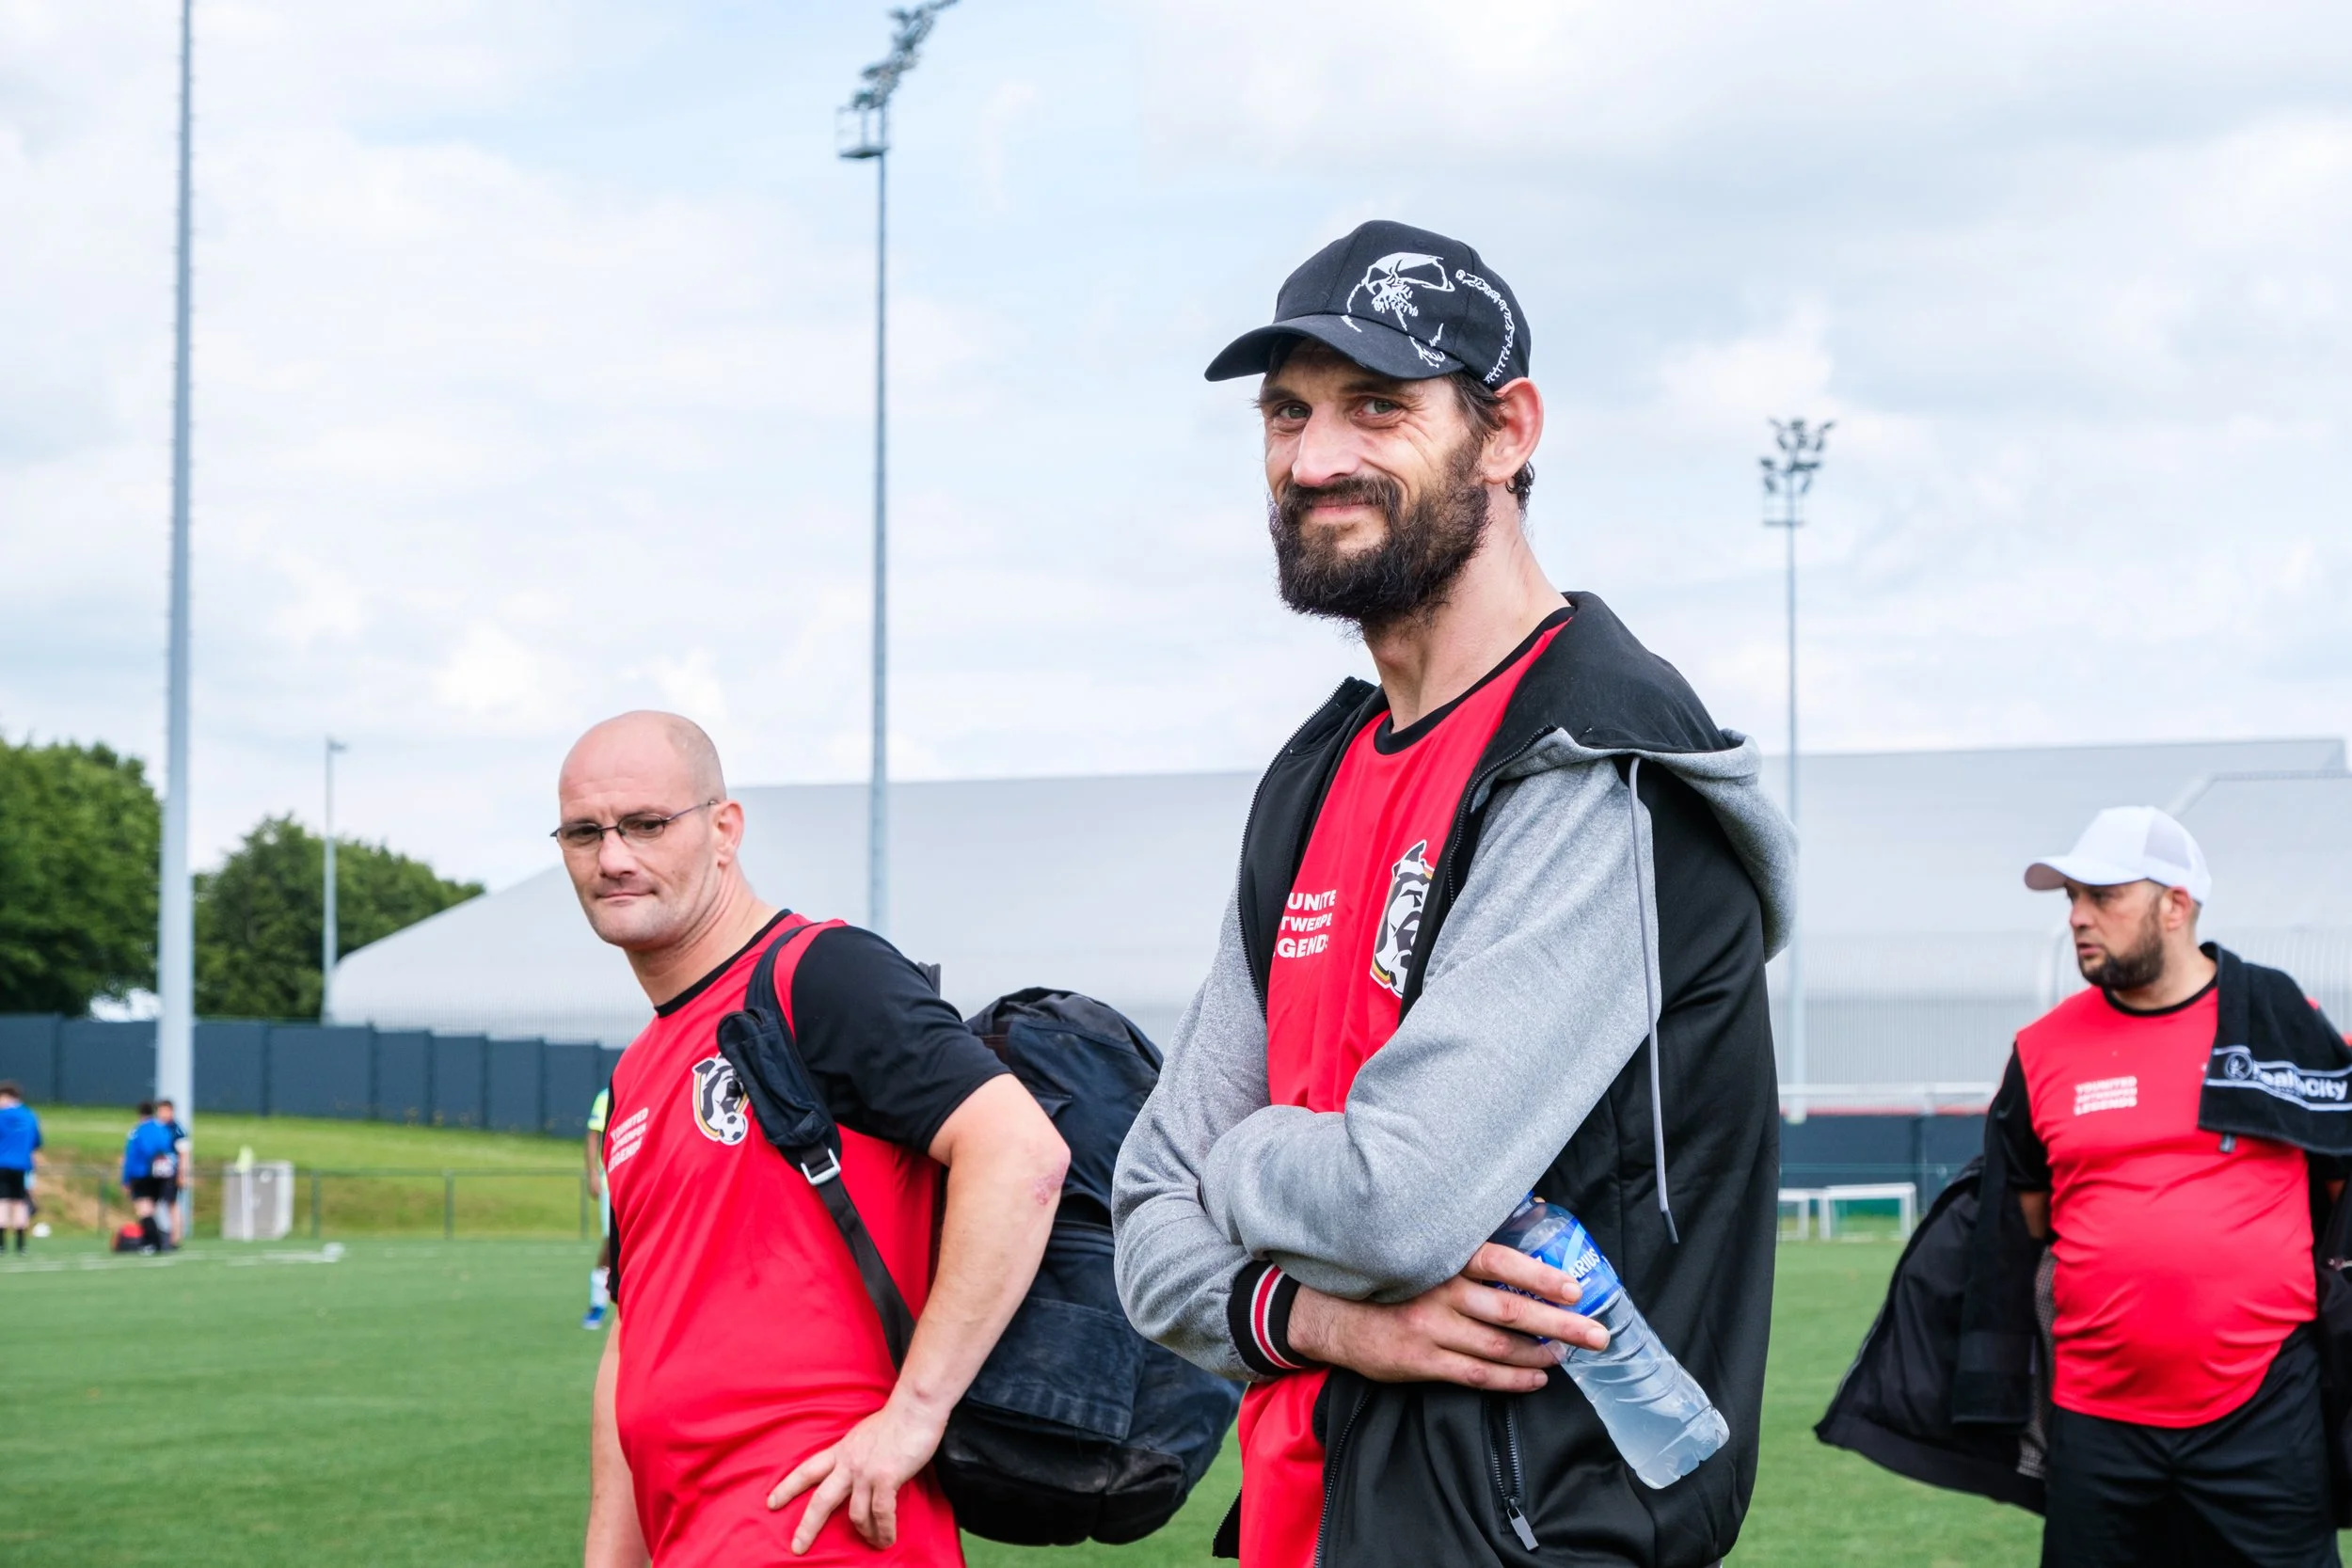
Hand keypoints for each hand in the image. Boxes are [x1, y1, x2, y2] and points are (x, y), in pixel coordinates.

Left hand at [766, 1395, 947, 1553]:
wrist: (914, 1407)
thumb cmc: (895, 1419)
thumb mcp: (863, 1435)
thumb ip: (855, 1453)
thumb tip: (858, 1470)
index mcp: (842, 1451)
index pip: (808, 1470)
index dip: (788, 1487)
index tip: (771, 1502)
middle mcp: (849, 1463)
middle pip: (821, 1499)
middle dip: (807, 1526)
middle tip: (797, 1547)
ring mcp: (866, 1472)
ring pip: (854, 1514)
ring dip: (864, 1533)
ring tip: (873, 1542)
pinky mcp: (886, 1478)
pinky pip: (882, 1513)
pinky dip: (884, 1530)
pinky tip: (887, 1539)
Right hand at [1286, 1242, 1609, 1392]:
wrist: (1330, 1311)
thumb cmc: (1387, 1271)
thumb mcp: (1421, 1243)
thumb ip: (1469, 1232)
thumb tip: (1536, 1204)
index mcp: (1441, 1257)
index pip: (1499, 1262)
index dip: (1539, 1276)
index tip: (1574, 1288)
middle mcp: (1438, 1293)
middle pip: (1510, 1312)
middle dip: (1560, 1325)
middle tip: (1598, 1335)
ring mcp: (1429, 1330)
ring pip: (1498, 1348)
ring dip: (1541, 1353)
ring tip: (1571, 1355)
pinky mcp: (1421, 1361)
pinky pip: (1477, 1375)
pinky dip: (1513, 1380)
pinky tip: (1537, 1377)